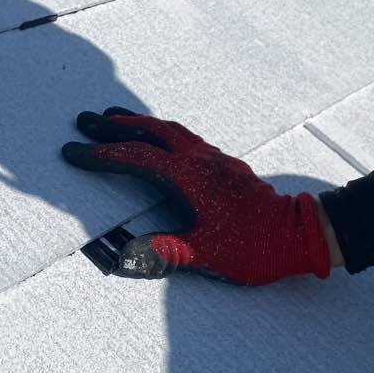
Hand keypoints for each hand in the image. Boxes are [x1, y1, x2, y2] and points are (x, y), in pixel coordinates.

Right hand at [62, 108, 333, 283]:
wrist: (299, 234)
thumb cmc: (255, 246)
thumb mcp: (206, 255)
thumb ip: (165, 251)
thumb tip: (125, 255)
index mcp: (190, 178)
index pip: (136, 159)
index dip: (101, 155)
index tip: (74, 152)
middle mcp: (201, 160)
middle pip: (151, 131)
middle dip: (115, 124)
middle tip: (85, 119)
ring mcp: (215, 159)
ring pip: (170, 129)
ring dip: (140, 122)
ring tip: (114, 117)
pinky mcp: (225, 166)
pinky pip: (185, 138)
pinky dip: (162, 132)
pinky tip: (158, 139)